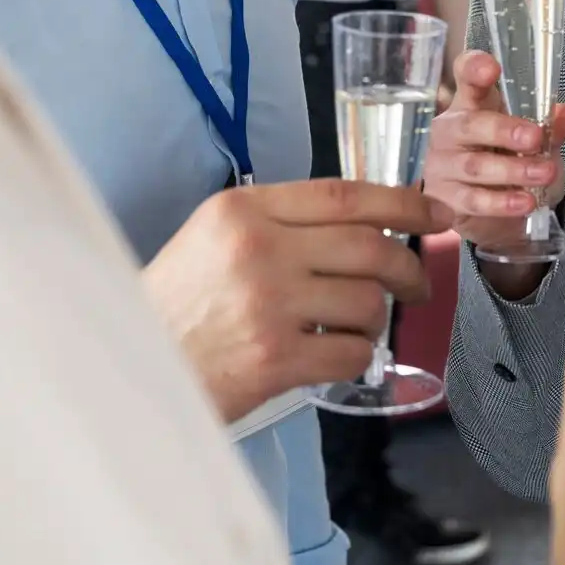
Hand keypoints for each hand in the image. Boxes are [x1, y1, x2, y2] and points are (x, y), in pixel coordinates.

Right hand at [142, 180, 452, 421]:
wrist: (127, 370)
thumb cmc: (178, 306)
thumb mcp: (214, 238)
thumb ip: (281, 221)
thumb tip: (370, 220)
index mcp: (242, 210)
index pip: (345, 195)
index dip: (404, 202)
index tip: (436, 214)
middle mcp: (257, 248)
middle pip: (371, 245)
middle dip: (408, 267)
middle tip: (416, 285)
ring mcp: (267, 303)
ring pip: (369, 300)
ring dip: (377, 318)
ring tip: (354, 327)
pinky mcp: (275, 358)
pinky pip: (353, 351)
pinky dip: (357, 356)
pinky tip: (333, 355)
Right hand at [424, 50, 564, 291]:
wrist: (491, 213)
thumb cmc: (506, 159)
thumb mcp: (532, 139)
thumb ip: (550, 126)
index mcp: (471, 103)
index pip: (465, 77)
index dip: (474, 68)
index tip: (490, 68)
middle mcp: (450, 130)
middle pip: (470, 125)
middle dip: (504, 131)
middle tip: (535, 137)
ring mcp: (443, 165)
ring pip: (475, 165)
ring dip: (514, 169)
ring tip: (546, 172)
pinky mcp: (446, 198)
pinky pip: (474, 200)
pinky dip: (502, 202)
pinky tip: (525, 201)